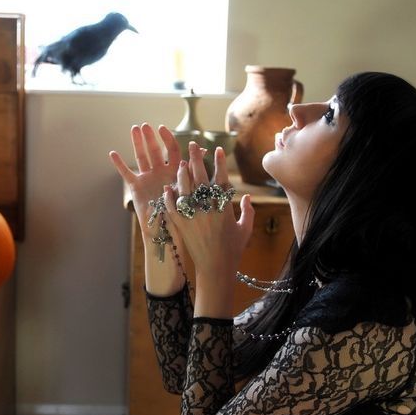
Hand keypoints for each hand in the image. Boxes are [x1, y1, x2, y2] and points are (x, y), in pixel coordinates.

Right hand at [109, 124, 182, 237]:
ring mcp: (147, 178)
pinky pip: (126, 173)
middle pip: (155, 150)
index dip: (167, 138)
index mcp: (174, 171)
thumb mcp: (189, 188)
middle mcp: (160, 172)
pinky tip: (112, 153)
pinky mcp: (136, 187)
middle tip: (145, 125)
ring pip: (141, 157)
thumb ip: (193, 168)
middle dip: (150, 137)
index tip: (162, 128)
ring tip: (134, 129)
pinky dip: (119, 164)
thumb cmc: (182, 213)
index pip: (171, 149)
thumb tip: (203, 150)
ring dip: (137, 143)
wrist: (167, 231)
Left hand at [164, 141, 254, 278]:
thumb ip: (248, 212)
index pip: (221, 179)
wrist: (215, 268)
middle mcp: (208, 209)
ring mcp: (193, 217)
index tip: (217, 150)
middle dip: (196, 160)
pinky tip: (167, 188)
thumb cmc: (233, 249)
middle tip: (193, 145)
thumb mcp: (244, 229)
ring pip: (185, 189)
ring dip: (182, 175)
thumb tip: (248, 197)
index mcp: (224, 208)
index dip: (219, 163)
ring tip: (180, 163)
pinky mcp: (182, 225)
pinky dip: (169, 197)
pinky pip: (172, 207)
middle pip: (200, 179)